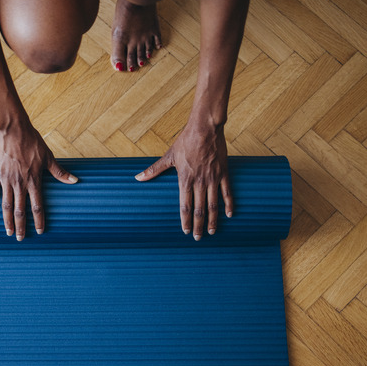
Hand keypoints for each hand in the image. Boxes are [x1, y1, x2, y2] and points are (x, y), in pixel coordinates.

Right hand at [0, 119, 76, 239]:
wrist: (12, 129)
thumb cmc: (32, 141)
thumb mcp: (48, 156)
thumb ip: (59, 172)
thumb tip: (74, 181)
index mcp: (33, 180)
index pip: (37, 206)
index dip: (39, 220)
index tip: (40, 231)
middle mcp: (19, 183)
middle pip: (20, 210)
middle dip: (21, 226)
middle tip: (21, 239)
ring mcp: (6, 180)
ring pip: (6, 205)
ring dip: (7, 220)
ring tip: (8, 232)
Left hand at [135, 116, 232, 239]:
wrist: (205, 128)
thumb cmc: (185, 141)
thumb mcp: (168, 156)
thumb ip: (154, 170)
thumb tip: (137, 178)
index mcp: (185, 179)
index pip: (185, 205)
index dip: (185, 220)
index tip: (186, 231)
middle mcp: (199, 182)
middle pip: (199, 209)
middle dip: (198, 225)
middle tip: (198, 237)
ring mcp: (212, 178)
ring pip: (213, 204)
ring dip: (212, 220)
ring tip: (212, 232)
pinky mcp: (223, 173)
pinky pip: (227, 193)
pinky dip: (229, 205)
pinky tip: (229, 215)